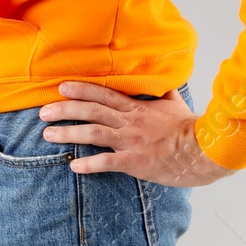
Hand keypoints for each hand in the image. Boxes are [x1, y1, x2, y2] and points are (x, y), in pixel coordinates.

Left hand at [38, 80, 237, 186]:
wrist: (204, 149)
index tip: (60, 88)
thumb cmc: (189, 128)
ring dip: (68, 133)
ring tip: (48, 135)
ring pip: (93, 133)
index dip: (80, 90)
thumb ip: (164, 93)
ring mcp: (130, 141)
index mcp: (136, 108)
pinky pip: (108, 162)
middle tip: (42, 112)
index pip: (102, 94)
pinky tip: (74, 166)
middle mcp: (129, 122)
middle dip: (64, 110)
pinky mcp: (135, 162)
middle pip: (91, 111)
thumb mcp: (175, 104)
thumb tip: (164, 79)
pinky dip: (89, 164)